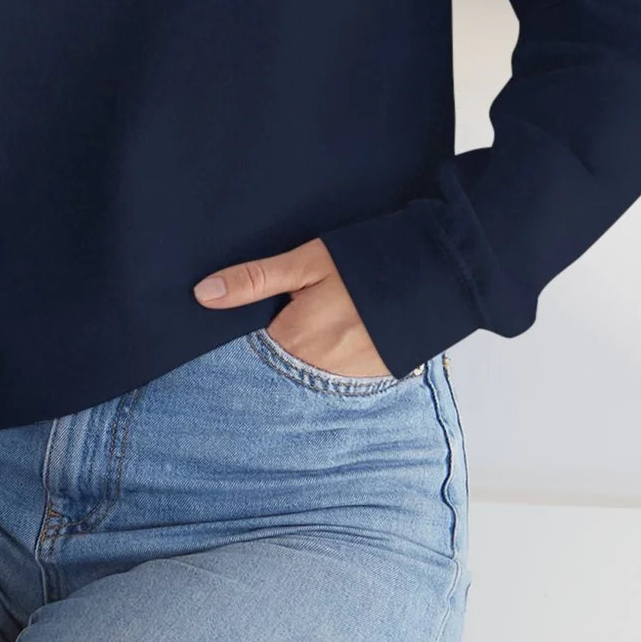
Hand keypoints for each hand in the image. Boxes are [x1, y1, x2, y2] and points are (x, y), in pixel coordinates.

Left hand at [192, 236, 391, 377]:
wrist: (438, 272)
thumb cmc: (367, 261)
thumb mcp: (307, 262)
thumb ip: (255, 280)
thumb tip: (202, 295)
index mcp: (295, 340)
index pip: (248, 353)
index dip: (241, 338)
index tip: (238, 328)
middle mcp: (317, 370)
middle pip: (276, 366)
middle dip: (271, 350)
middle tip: (288, 318)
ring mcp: (348, 380)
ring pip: (305, 374)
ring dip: (301, 358)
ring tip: (316, 325)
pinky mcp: (372, 380)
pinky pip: (334, 379)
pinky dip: (328, 363)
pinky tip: (337, 338)